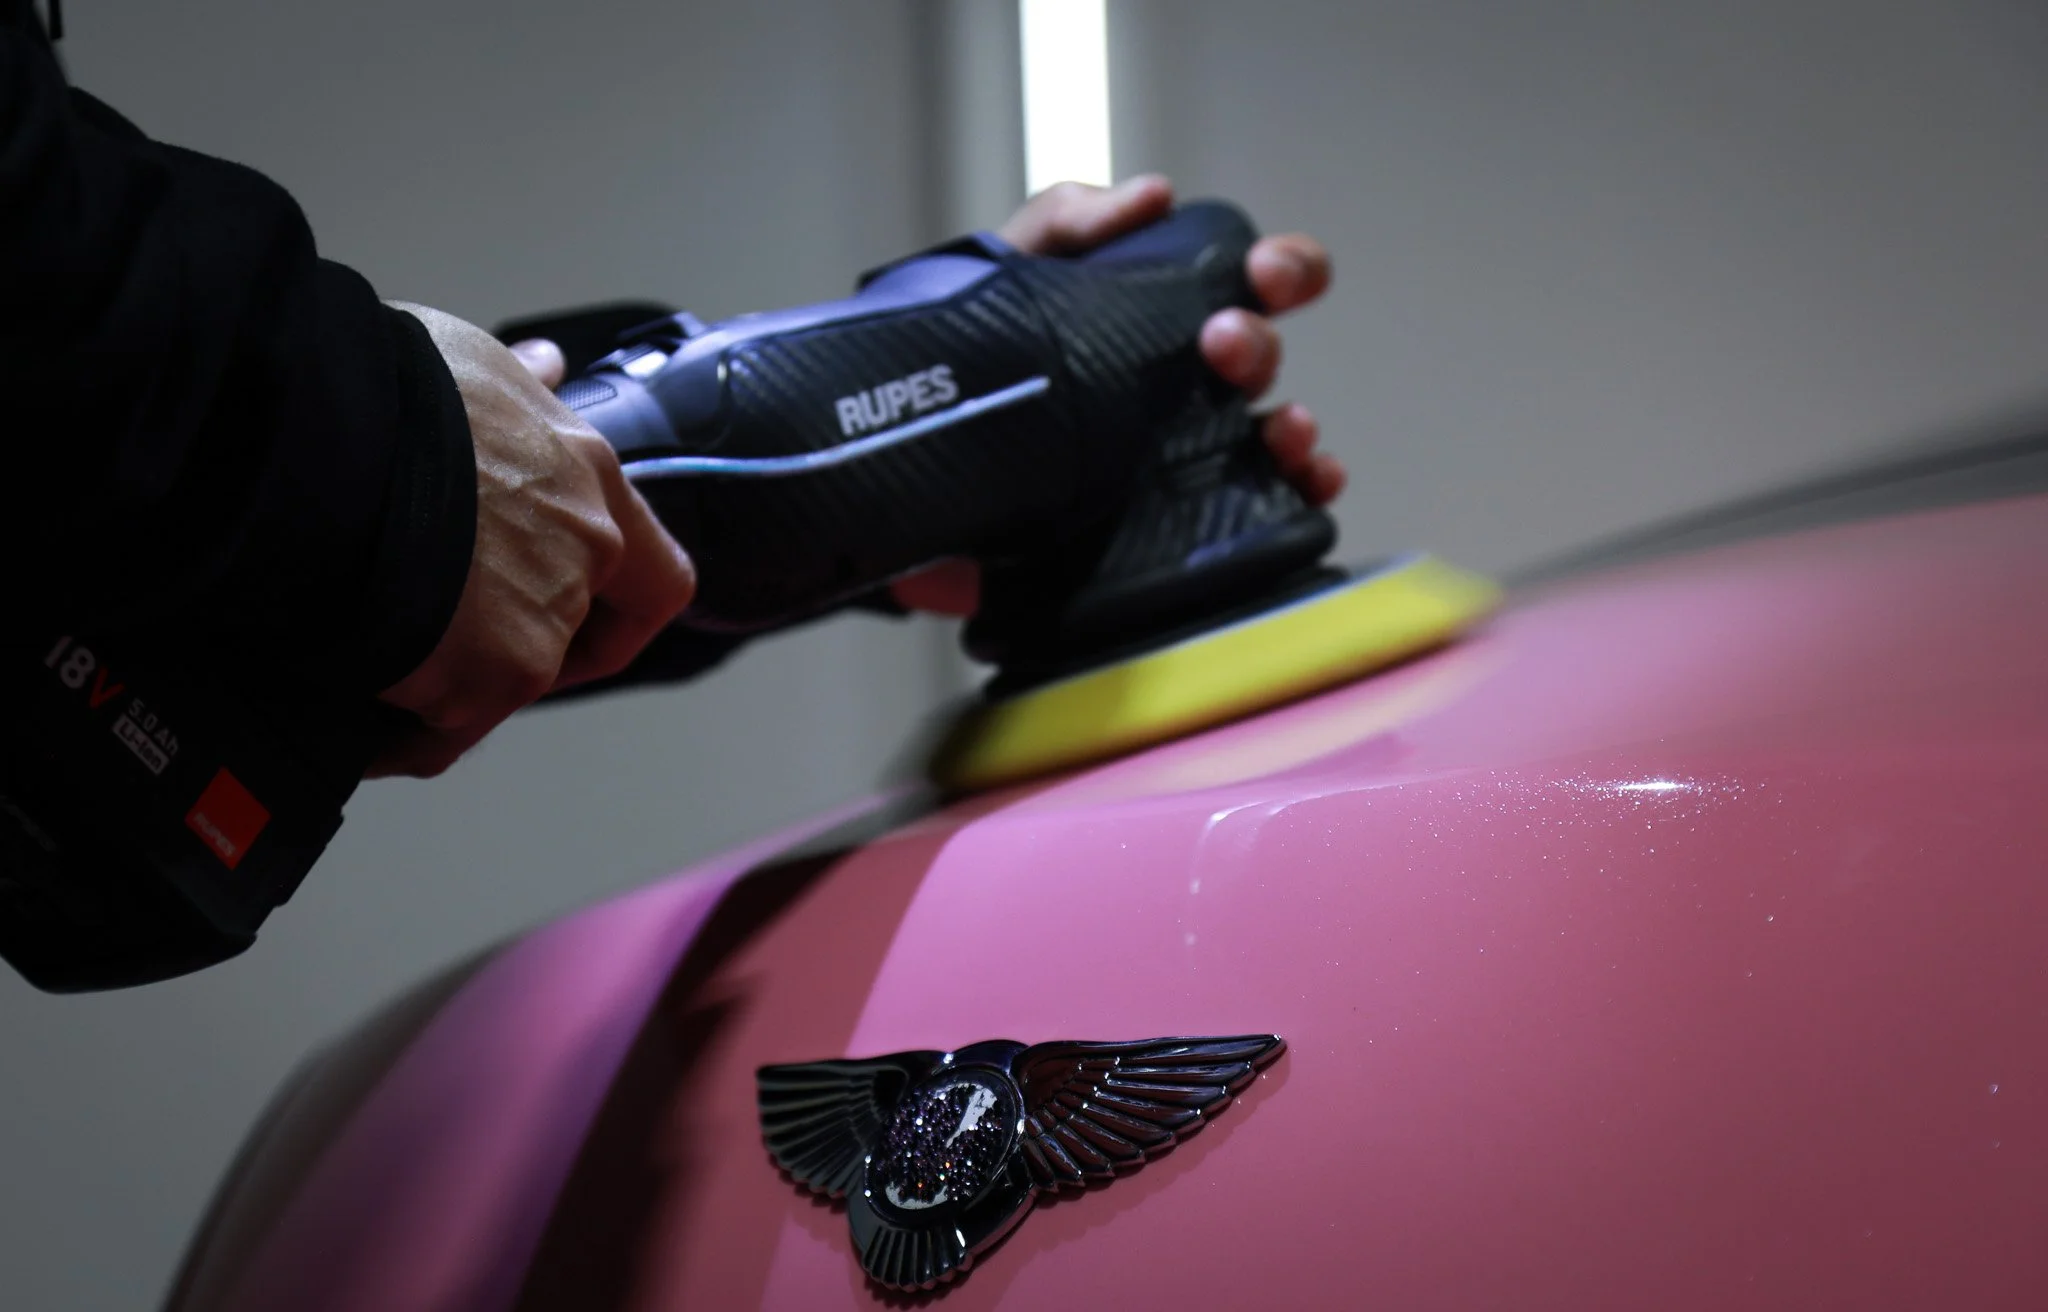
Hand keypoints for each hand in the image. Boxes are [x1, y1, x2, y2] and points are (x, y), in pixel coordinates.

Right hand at [372, 306, 695, 776]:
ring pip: (501, 683)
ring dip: (440, 680)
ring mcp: (545, 619)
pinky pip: (439, 735)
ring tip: (358, 650)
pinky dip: (393, 736)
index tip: (586, 625)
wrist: (317, 436)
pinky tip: (342, 713)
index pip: (656, 575)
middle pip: (567, 636)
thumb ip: (517, 389)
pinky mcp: (492, 676)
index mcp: (586, 473)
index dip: (622, 614)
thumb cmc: (377, 387)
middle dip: (505, 648)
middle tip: (434, 639)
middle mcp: (586, 550)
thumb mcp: (462, 361)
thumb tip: (549, 367)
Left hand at [892, 174, 1341, 614]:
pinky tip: (1296, 492)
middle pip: (1255, 363)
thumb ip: (1065, 219)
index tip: (1267, 275)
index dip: (1283, 271)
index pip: (1247, 286)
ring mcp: (1172, 462)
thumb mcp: (1002, 270)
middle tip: (1220, 344)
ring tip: (1278, 431)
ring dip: (1291, 432)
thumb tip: (1153, 194)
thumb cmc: (959, 360)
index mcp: (1158, 321)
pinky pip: (1242, 520)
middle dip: (1256, 348)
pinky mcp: (1153, 532)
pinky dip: (1289, 503)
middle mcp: (1178, 390)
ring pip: (1264, 444)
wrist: (898, 471)